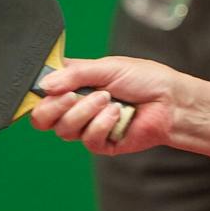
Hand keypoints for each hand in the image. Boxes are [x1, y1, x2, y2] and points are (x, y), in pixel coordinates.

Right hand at [30, 56, 189, 155]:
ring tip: (109, 99)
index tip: (48, 87)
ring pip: (64, 129)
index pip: (41, 93)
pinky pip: (88, 139)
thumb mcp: (107, 67)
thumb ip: (74, 74)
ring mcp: (88, 126)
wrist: (171, 101)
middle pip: (42, 118)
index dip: (38, 94)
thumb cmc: (145, 79)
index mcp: (74, 84)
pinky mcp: (102, 143)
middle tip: (72, 96)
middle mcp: (77, 106)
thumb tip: (44, 85)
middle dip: (54, 107)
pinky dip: (102, 125)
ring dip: (85, 112)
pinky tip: (118, 114)